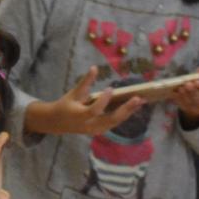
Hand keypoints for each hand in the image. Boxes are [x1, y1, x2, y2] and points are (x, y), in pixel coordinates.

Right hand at [25, 67, 144, 135]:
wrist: (58, 122)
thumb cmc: (65, 105)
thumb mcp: (73, 93)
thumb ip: (85, 82)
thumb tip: (95, 68)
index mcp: (79, 116)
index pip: (94, 110)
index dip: (103, 100)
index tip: (110, 88)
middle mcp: (89, 126)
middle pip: (111, 119)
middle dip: (126, 109)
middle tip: (138, 98)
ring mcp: (96, 130)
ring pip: (116, 122)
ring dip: (129, 112)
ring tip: (140, 101)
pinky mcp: (101, 131)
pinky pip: (115, 123)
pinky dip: (124, 114)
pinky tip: (133, 106)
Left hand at [169, 65, 198, 122]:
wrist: (196, 86)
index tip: (197, 82)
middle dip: (193, 92)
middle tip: (187, 85)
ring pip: (191, 103)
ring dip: (185, 96)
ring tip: (181, 88)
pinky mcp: (189, 109)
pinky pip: (183, 105)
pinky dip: (179, 99)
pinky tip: (175, 93)